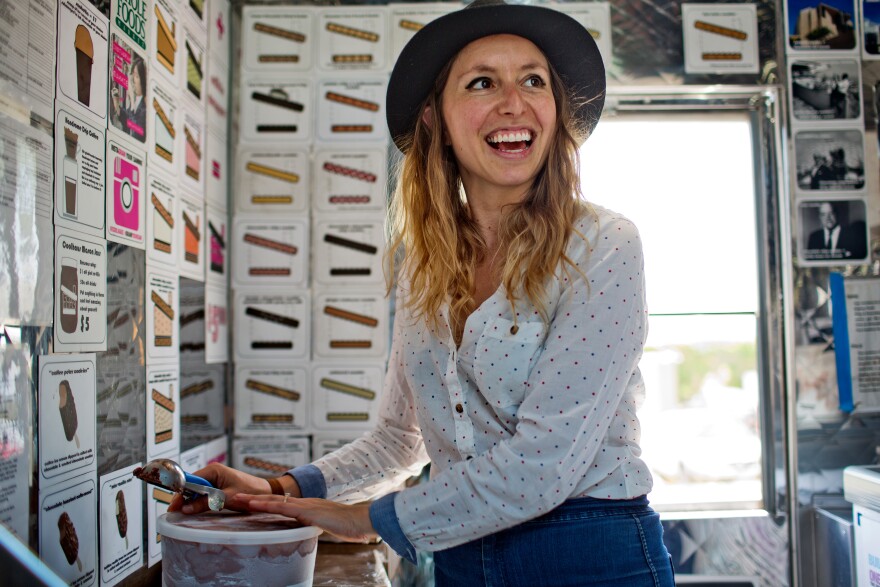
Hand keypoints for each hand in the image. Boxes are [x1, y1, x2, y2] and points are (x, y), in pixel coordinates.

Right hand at [166, 463, 279, 513]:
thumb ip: (206, 503)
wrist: (268, 493)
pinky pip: (204, 493)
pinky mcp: (219, 486)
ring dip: (191, 501)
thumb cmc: (251, 492)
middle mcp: (212, 472)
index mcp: (214, 470)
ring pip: (197, 490)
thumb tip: (186, 509)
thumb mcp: (227, 499)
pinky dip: (199, 501)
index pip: (190, 480)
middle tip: (175, 513)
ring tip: (181, 513)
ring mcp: (215, 479)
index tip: (174, 506)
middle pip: (191, 485)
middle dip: (184, 498)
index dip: (181, 493)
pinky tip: (194, 510)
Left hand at [233, 494, 376, 543]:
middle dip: (255, 498)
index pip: (283, 503)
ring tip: (237, 498)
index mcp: (308, 507)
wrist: (360, 519)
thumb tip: (314, 531)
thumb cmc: (349, 525)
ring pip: (274, 500)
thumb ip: (318, 526)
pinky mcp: (306, 510)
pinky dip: (266, 505)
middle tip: (236, 496)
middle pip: (274, 498)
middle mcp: (304, 502)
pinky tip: (254, 505)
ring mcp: (304, 505)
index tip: (252, 502)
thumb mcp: (328, 526)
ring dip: (254, 499)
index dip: (267, 502)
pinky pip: (282, 507)